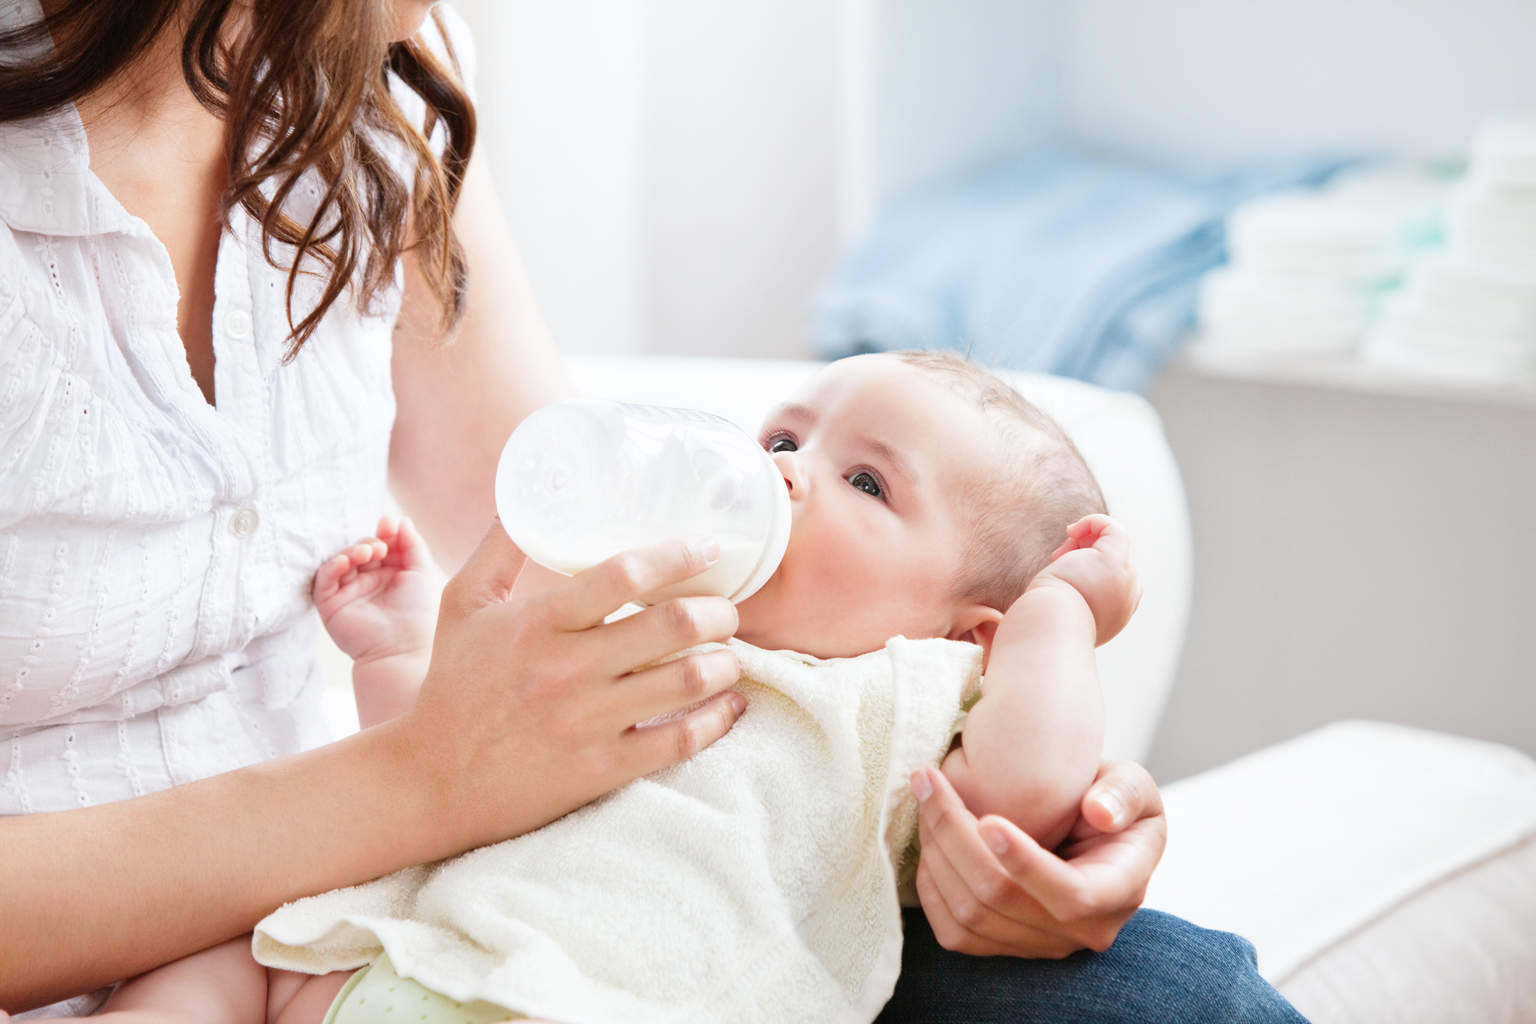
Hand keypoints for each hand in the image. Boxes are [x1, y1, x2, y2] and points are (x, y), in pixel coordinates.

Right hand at [314, 515, 437, 662]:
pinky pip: (324, 580)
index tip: (388, 524)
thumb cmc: (418, 612)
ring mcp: (348, 594)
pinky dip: (333, 566)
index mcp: (390, 576)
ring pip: (341, 561)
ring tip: (368, 553)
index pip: (381, 546)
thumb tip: (399, 519)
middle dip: (369, 542)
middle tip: (380, 546)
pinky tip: (346, 561)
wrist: (403, 648)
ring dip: (352, 551)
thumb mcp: (421, 571)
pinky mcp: (330, 606)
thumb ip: (412, 544)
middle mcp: (368, 584)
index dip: (384, 534)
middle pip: (360, 550)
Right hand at [393, 522, 746, 852]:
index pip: (624, 574)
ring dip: (725, 663)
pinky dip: (716, 719)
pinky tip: (728, 703)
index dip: (678, 557)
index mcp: (539, 622)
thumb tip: (525, 493)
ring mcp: (587, 722)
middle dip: (717, 612)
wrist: (431, 781)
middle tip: (725, 611)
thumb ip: (499, 547)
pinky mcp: (601, 770)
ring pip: (687, 681)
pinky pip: (679, 742)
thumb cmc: (453, 686)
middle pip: (673, 626)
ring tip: (729, 654)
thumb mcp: (462, 604)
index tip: (706, 550)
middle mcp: (567, 669)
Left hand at [911, 759, 1166, 957]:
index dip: (1025, 862)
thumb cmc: (1112, 803)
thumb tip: (1099, 813)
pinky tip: (928, 837)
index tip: (987, 818)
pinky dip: (931, 883)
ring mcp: (1040, 945)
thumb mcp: (1134, 787)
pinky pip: (954, 932)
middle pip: (1001, 898)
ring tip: (925, 797)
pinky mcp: (1004, 946)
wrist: (1092, 833)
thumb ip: (1123, 793)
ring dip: (935, 852)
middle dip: (954, 835)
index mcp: (1118, 892)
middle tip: (928, 780)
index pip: (1070, 895)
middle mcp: (1079, 931)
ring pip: (970, 915)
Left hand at [1034, 514, 1140, 645]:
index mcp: (1117, 614)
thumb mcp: (1061, 616)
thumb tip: (1059, 594)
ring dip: (1084, 541)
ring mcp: (1125, 578)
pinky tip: (1070, 531)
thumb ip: (1070, 605)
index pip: (1114, 580)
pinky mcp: (1115, 560)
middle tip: (1059, 561)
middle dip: (1085, 552)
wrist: (1049, 626)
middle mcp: (1128, 597)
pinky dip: (1092, 522)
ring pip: (1113, 543)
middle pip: (1113, 559)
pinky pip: (1114, 528)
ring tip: (1060, 556)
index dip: (1089, 568)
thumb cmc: (1044, 624)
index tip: (1063, 576)